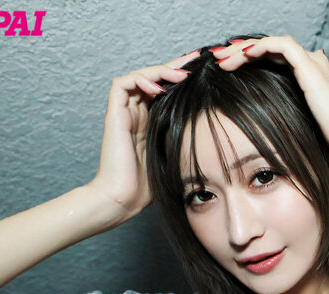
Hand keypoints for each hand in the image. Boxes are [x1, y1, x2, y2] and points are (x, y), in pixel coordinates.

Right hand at [87, 50, 198, 220]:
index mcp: (151, 120)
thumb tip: (215, 123)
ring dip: (161, 70)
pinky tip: (158, 87)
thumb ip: (187, 135)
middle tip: (197, 60)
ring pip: (140, 75)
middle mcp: (137, 112)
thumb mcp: (178, 153)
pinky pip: (122, 84)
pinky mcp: (114, 114)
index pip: (166, 89)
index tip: (205, 71)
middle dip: (175, 66)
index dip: (182, 77)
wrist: (124, 198)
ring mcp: (124, 112)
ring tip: (182, 74)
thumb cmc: (150, 185)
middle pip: (154, 77)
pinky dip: (140, 79)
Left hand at [210, 36, 328, 159]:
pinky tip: (243, 56)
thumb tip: (260, 119)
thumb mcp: (299, 122)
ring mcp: (311, 63)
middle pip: (268, 48)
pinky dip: (260, 47)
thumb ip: (284, 112)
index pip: (271, 57)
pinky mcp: (310, 67)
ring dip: (244, 49)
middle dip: (240, 52)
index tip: (225, 68)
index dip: (247, 59)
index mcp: (308, 74)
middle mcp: (310, 63)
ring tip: (222, 59)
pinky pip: (281, 46)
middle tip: (217, 58)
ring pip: (270, 44)